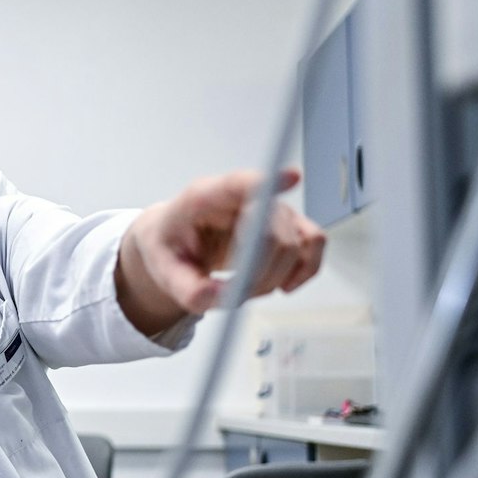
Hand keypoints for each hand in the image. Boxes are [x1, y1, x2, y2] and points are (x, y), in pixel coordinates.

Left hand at [118, 168, 325, 332]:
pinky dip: (304, 270)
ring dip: (273, 278)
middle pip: (273, 231)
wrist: (177, 243)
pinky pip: (314, 243)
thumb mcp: (164, 270)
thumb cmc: (170, 247)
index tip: (292, 178)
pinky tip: (283, 286)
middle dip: (258, 273)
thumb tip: (213, 299)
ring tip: (242, 286)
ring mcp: (270, 208)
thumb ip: (184, 289)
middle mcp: (244, 196)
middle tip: (232, 292)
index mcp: (205, 197)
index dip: (267, 182)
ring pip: (295, 243)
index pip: (239, 183)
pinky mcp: (288, 225)